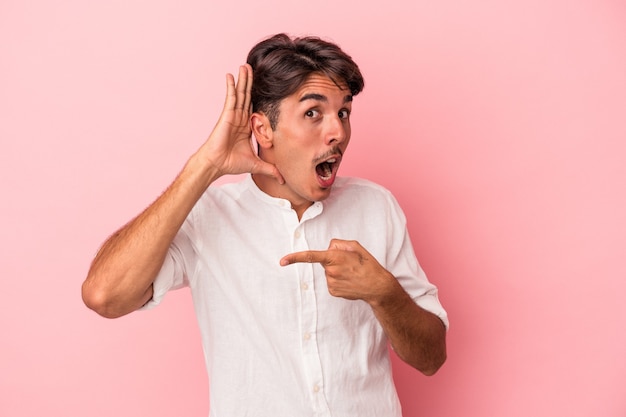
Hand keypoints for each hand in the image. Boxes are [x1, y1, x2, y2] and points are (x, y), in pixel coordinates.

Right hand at [199, 64, 283, 182]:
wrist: (217, 164)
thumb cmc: (231, 163)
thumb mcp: (256, 164)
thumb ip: (270, 169)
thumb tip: (282, 180)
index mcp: (246, 126)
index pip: (254, 107)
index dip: (259, 96)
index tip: (265, 86)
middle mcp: (239, 118)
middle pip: (247, 96)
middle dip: (251, 82)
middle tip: (255, 68)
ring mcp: (233, 115)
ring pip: (240, 94)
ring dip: (243, 80)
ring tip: (246, 66)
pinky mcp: (227, 115)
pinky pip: (230, 98)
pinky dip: (231, 86)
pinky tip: (231, 75)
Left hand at [280, 239, 397, 303]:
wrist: (377, 286)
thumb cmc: (367, 264)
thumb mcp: (356, 247)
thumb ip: (339, 244)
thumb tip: (328, 248)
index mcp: (335, 257)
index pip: (311, 256)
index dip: (295, 258)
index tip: (282, 261)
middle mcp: (330, 271)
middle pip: (325, 261)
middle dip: (334, 260)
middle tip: (350, 264)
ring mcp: (331, 283)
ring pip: (328, 272)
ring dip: (337, 271)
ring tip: (351, 273)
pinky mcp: (333, 291)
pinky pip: (331, 281)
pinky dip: (339, 280)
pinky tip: (349, 281)